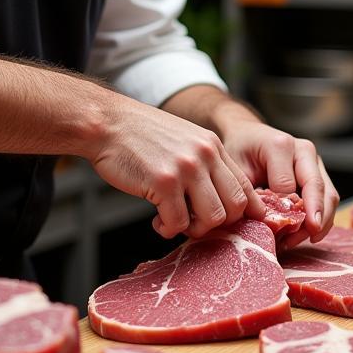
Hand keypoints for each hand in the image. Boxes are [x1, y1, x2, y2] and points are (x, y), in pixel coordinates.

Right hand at [89, 96, 258, 238]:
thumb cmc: (140, 135)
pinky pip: (178, 222)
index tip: (233, 225)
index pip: (246, 186)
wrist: (107, 123)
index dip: (245, 212)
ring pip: (212, 218)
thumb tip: (219, 198)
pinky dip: (167, 229)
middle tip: (195, 222)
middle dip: (218, 224)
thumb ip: (204, 164)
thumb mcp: (184, 141)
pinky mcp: (163, 182)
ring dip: (193, 229)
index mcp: (213, 146)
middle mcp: (206, 155)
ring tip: (174, 221)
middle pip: (236, 206)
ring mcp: (187, 168)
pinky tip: (156, 219)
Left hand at [220, 117, 339, 247]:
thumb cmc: (240, 152)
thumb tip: (264, 226)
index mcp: (280, 145)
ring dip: (321, 221)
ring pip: (329, 194)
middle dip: (315, 217)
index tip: (275, 232)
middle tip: (308, 238)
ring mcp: (315, 160)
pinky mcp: (320, 172)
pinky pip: (328, 197)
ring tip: (302, 240)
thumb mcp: (236, 171)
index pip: (287, 185)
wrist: (248, 135)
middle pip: (317, 188)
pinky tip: (306, 234)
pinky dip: (321, 218)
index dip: (283, 211)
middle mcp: (303, 150)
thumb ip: (249, 194)